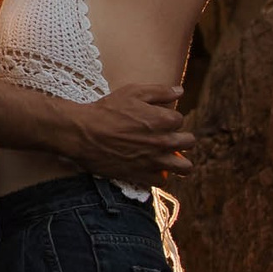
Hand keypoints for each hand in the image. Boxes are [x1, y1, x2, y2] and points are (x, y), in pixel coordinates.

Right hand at [62, 86, 195, 186]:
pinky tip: (151, 167)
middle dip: (181, 138)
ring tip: (171, 157)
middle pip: (189, 142)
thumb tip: (180, 90)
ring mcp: (155, 161)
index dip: (169, 118)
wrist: (83, 133)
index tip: (157, 119)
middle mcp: (164, 142)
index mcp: (164, 120)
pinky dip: (159, 174)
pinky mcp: (143, 175)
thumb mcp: (132, 92)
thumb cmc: (106, 110)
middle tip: (166, 137)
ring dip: (180, 161)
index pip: (180, 120)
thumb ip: (160, 91)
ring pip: (184, 167)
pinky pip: (162, 180)